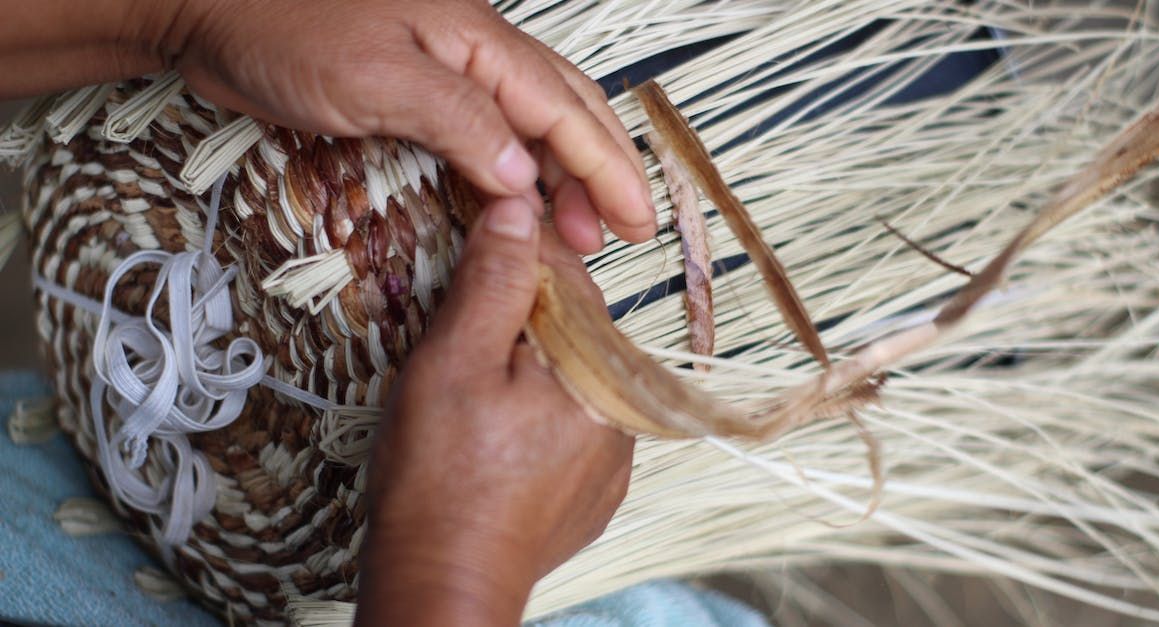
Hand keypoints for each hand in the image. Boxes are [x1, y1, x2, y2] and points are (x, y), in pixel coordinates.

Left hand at [168, 0, 654, 252]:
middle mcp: (475, 53)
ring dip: (564, 177)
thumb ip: (460, 121)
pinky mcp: (417, 94)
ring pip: (532, 123)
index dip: (606, 168)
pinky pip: (489, 134)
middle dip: (602, 172)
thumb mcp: (379, 76)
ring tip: (582, 229)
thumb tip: (526, 174)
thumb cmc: (285, 31)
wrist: (211, 10)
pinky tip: (520, 201)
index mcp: (479, 41)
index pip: (564, 110)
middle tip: (623, 232)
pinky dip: (516, 171)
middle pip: (565, 111)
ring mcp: (448, 71)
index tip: (635, 219)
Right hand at [356, 197, 634, 625]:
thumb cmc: (441, 477)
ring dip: (534, 366)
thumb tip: (519, 210)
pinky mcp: (598, 491)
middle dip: (523, 317)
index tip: (482, 241)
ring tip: (477, 388)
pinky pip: (575, 425)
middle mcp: (624, 411)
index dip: (519, 256)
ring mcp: (616, 456)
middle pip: (575, 329)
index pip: (569, 280)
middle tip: (464, 327)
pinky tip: (498, 431)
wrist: (446, 582)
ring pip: (575, 377)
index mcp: (599, 369)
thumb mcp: (454, 362)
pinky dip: (541, 414)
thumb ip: (493, 283)